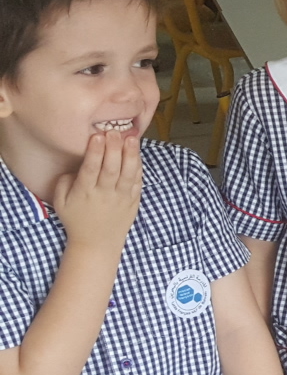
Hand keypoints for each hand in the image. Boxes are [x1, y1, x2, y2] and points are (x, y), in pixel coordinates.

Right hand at [51, 131, 141, 252]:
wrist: (97, 243)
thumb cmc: (76, 219)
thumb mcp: (60, 202)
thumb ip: (64, 183)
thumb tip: (74, 167)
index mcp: (84, 193)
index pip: (91, 170)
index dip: (95, 152)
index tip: (97, 136)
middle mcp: (104, 194)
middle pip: (111, 169)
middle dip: (114, 149)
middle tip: (114, 132)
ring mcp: (121, 198)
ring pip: (128, 174)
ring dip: (130, 155)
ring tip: (131, 138)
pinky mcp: (133, 201)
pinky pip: (137, 183)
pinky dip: (139, 168)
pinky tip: (138, 154)